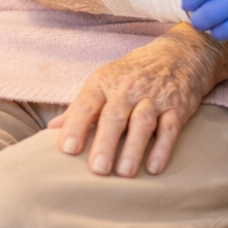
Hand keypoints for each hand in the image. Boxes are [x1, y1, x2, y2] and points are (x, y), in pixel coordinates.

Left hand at [48, 27, 220, 176]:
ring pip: (142, 123)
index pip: (86, 104)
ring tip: (124, 173)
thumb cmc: (131, 76)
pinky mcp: (177, 107)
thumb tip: (49, 130)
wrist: (177, 55)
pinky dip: (163, 149)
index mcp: (104, 83)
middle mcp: (128, 88)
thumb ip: (79, 109)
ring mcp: (154, 97)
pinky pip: (170, 129)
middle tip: (97, 169)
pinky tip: (153, 168)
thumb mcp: (103, 84)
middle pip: (114, 116)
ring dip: (133, 148)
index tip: (67, 149)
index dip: (76, 126)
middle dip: (105, 143)